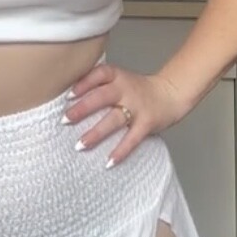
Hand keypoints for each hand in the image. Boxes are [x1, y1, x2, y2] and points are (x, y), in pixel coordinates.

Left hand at [62, 60, 186, 167]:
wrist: (171, 93)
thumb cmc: (137, 89)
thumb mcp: (119, 79)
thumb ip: (98, 85)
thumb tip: (66, 100)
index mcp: (118, 77)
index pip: (100, 74)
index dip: (84, 83)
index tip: (68, 95)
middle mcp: (126, 90)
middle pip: (102, 97)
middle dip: (83, 109)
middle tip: (65, 120)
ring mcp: (137, 107)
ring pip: (114, 120)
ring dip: (96, 133)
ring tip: (80, 145)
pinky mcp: (147, 123)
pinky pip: (132, 139)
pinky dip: (121, 151)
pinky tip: (109, 162)